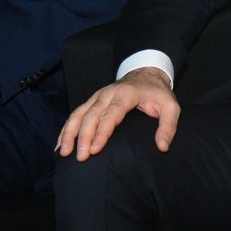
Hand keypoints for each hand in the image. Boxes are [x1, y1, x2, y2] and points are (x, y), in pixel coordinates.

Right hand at [56, 67, 178, 161]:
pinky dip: (66, 128)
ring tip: (64, 152)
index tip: (95, 149)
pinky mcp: (92, 101)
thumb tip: (162, 146)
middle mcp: (108, 94)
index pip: (111, 114)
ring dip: (70, 132)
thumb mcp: (170, 106)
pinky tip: (60, 144)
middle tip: (81, 157)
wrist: (146, 73)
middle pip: (91, 115)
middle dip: (84, 137)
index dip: (102, 132)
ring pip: (79, 113)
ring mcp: (97, 96)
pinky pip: (76, 114)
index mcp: (126, 94)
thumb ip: (168, 126)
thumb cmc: (157, 93)